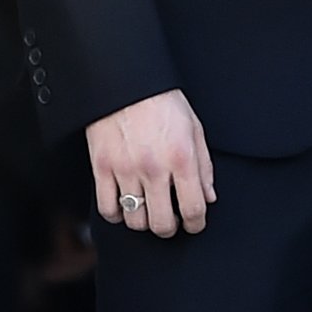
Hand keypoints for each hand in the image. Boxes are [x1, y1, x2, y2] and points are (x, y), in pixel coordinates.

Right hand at [87, 88, 215, 237]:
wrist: (127, 83)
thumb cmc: (163, 102)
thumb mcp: (194, 128)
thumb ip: (204, 166)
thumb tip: (209, 197)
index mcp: (181, 157)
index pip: (193, 207)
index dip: (196, 223)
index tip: (195, 224)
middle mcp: (154, 168)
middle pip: (161, 223)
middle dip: (170, 228)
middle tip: (172, 220)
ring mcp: (126, 170)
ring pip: (134, 220)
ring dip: (144, 221)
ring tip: (150, 210)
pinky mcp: (102, 169)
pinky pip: (107, 209)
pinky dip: (117, 214)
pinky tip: (126, 205)